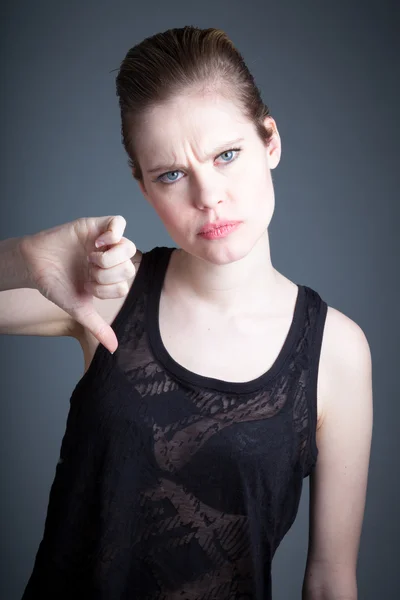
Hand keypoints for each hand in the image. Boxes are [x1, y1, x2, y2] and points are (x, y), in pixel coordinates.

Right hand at [20, 215, 137, 352]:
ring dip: (110, 257)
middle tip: (88, 272)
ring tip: (91, 258)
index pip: (125, 284)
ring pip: (128, 246)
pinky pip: (119, 222)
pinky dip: (114, 233)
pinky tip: (99, 243)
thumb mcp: (79, 308)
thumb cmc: (56, 285)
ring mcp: (104, 242)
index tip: (88, 286)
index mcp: (109, 279)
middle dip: (107, 275)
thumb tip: (114, 348)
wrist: (34, 265)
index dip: (108, 289)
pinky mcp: (96, 226)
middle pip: (129, 266)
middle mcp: (110, 260)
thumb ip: (98, 326)